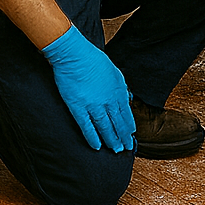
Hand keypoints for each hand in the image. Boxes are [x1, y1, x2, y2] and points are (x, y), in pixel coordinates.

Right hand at [40, 24, 135, 151]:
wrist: (74, 54)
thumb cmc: (92, 59)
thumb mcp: (113, 71)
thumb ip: (119, 87)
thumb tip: (125, 98)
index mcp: (118, 91)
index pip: (126, 114)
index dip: (128, 127)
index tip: (131, 135)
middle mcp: (108, 100)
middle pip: (117, 123)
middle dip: (122, 137)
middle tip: (124, 148)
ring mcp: (93, 105)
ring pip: (105, 127)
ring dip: (111, 140)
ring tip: (114, 150)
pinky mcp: (78, 107)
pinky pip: (87, 126)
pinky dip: (92, 137)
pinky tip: (96, 146)